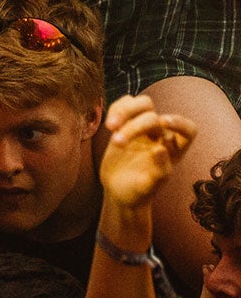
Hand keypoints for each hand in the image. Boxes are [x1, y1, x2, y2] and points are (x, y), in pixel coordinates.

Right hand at [98, 93, 197, 211]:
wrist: (119, 191)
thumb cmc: (138, 192)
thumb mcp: (149, 188)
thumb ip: (159, 170)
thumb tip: (160, 148)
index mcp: (174, 151)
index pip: (188, 130)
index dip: (179, 122)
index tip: (163, 122)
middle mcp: (160, 136)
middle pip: (154, 115)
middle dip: (136, 125)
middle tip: (117, 141)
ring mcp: (142, 129)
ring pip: (141, 105)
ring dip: (125, 112)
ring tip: (110, 128)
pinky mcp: (125, 125)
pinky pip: (124, 106)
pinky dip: (116, 109)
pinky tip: (109, 125)